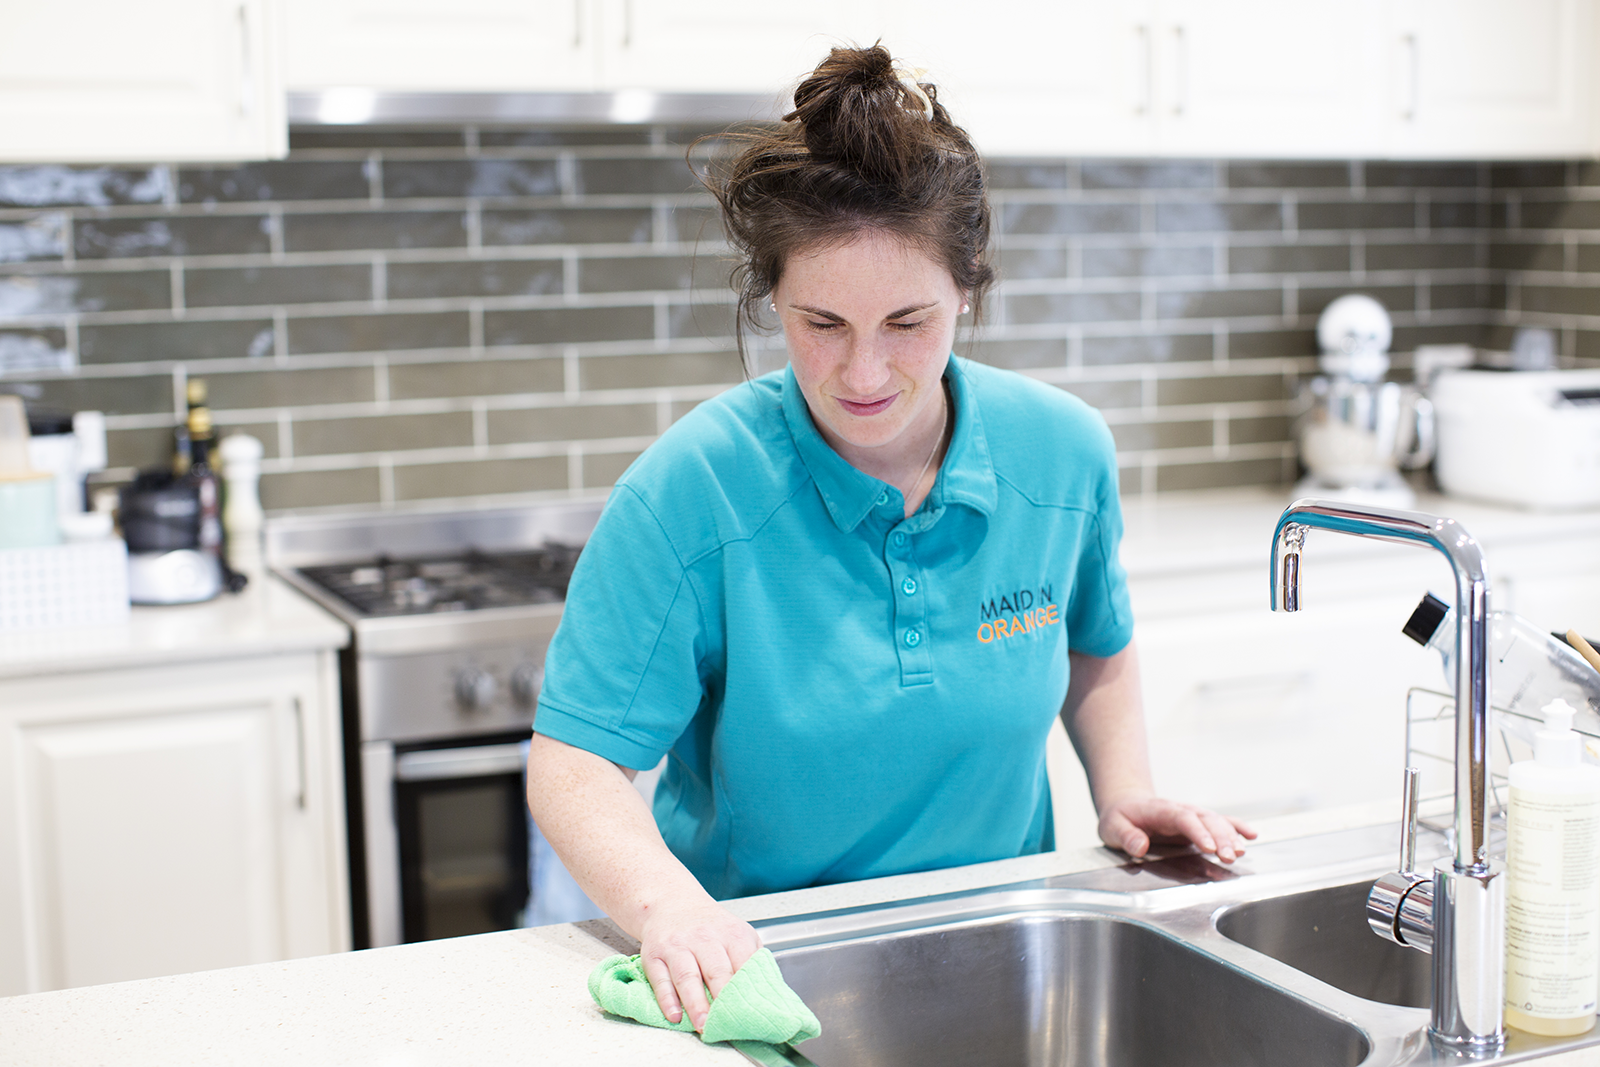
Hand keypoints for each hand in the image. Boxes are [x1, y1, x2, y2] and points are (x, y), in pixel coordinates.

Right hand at [637, 896, 761, 1031]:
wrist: (672, 902)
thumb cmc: (711, 927)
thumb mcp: (738, 934)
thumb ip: (753, 960)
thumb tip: (769, 996)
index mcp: (732, 934)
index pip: (744, 964)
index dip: (747, 990)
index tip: (752, 1013)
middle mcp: (704, 938)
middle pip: (716, 971)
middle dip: (723, 1000)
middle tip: (727, 1025)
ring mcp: (677, 946)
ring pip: (687, 977)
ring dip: (696, 1004)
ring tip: (703, 1026)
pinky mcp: (654, 956)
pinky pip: (661, 980)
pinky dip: (667, 1000)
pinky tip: (675, 1016)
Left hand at [1098, 792, 1256, 863]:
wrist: (1126, 805)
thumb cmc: (1120, 818)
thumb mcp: (1112, 827)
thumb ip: (1125, 836)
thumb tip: (1139, 846)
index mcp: (1159, 810)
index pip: (1182, 818)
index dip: (1197, 831)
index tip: (1209, 846)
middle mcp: (1180, 810)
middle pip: (1205, 820)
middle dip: (1220, 837)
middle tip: (1230, 856)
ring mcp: (1191, 816)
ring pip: (1216, 822)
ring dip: (1230, 836)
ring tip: (1240, 852)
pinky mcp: (1198, 824)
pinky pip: (1220, 822)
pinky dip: (1237, 827)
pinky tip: (1251, 836)